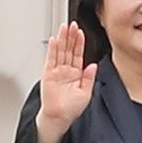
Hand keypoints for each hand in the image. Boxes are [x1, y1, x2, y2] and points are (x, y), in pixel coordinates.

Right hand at [35, 21, 96, 142]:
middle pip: (68, 49)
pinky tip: (54, 40)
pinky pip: (50, 60)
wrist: (59, 118)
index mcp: (76, 74)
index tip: (81, 32)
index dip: (79, 43)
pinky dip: (53, 50)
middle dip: (70, 36)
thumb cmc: (71, 109)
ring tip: (64, 28)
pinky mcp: (48, 75)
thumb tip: (93, 65)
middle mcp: (66, 71)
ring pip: (60, 51)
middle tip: (72, 24)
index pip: (78, 54)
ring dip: (62, 39)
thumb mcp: (86, 92)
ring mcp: (56, 71)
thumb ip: (89, 78)